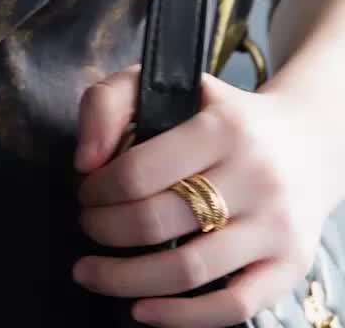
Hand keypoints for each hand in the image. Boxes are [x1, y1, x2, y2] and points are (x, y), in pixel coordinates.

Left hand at [71, 64, 333, 325]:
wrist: (306, 142)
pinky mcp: (290, 265)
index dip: (97, 190)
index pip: (138, 171)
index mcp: (222, 127)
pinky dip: (180, 317)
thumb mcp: (170, 85)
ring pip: (188, 269)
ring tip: (93, 272)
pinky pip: (232, 305)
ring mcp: (276, 225)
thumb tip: (84, 161)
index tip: (85, 192)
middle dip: (104, 230)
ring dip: (125, 279)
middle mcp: (255, 176)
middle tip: (87, 227)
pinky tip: (142, 309)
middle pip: (157, 221)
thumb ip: (110, 102)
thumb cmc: (222, 116)